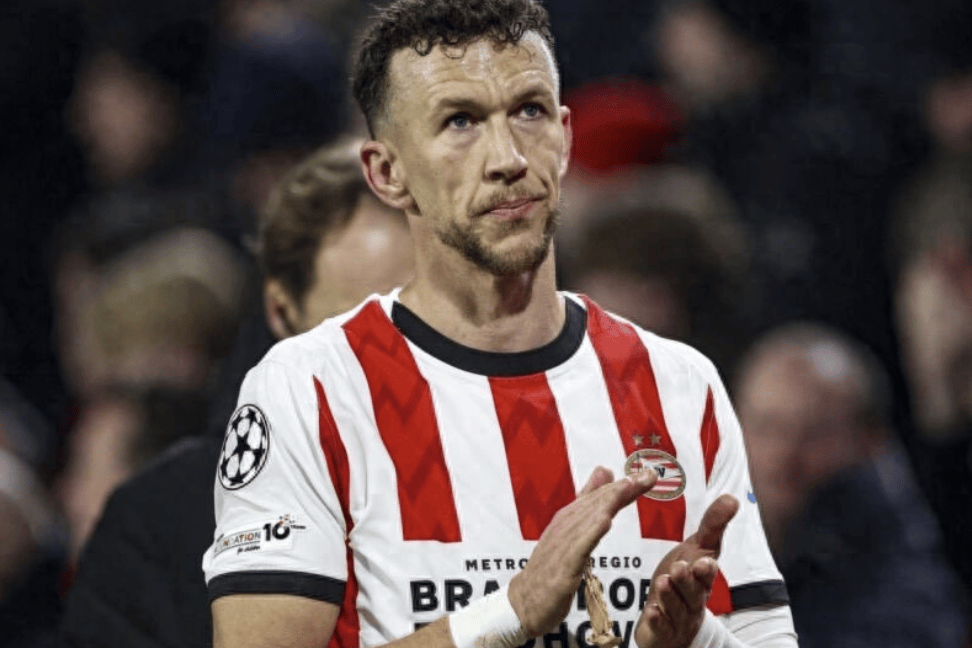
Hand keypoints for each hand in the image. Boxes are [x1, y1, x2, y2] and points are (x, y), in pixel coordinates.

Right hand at [509, 466, 657, 636]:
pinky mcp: (563, 566)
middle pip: (598, 503)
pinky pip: (579, 546)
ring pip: (589, 518)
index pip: (600, 497)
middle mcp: (566, 525)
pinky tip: (606, 520)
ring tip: (630, 487)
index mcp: (569, 518)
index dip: (624, 485)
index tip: (649, 475)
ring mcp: (563, 545)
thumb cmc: (550, 566)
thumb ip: (588, 501)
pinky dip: (591, 531)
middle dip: (623, 488)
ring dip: (610, 501)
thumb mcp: (571, 531)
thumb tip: (604, 470)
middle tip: (649, 476)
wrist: (524, 601)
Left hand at [635, 494, 738, 647]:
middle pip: (692, 592)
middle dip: (687, 581)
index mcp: (702, 578)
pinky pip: (662, 627)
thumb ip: (712, 525)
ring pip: (677, 608)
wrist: (671, 618)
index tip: (704, 561)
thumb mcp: (697, 550)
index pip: (706, 574)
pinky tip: (652, 612)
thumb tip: (732, 498)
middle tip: (679, 568)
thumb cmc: (684, 580)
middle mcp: (693, 598)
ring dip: (670, 596)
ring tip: (663, 582)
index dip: (705, 570)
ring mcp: (679, 616)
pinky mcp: (664, 631)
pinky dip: (658, 620)